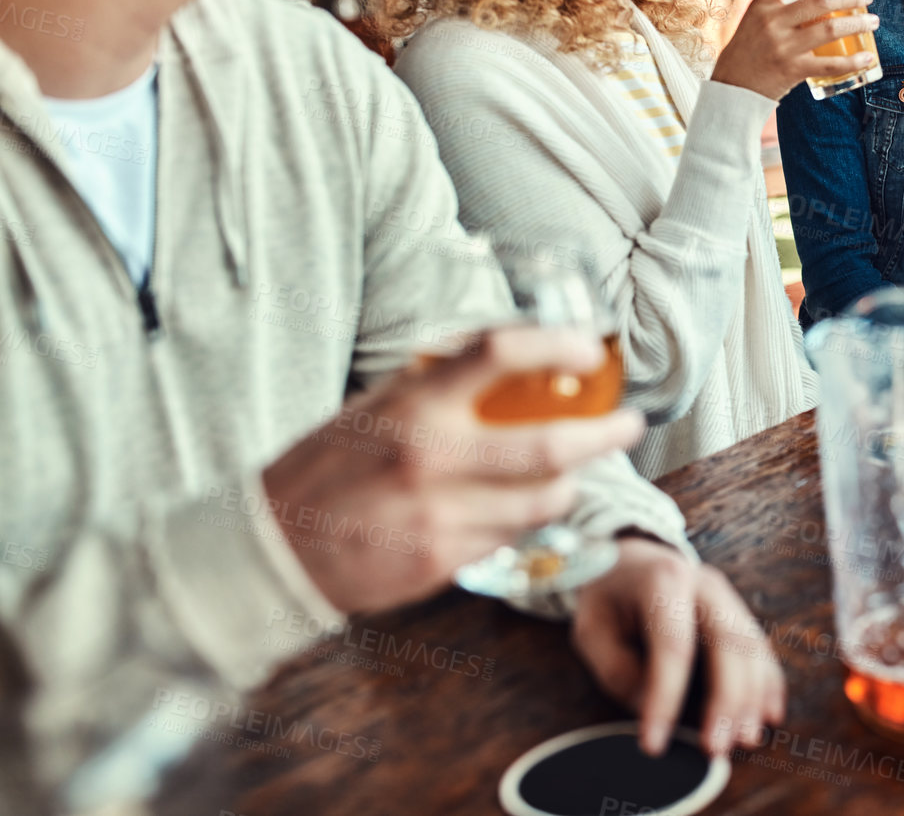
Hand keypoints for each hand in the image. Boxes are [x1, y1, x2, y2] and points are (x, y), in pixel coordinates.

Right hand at [262, 327, 644, 613]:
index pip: (498, 352)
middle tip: (628, 425)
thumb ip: (434, 386)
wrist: (272, 549)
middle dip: (605, 435)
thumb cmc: (325, 468)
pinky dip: (526, 521)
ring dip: (570, 485)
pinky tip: (519, 511)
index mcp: (412, 404)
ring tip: (573, 474)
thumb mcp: (371, 407)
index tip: (587, 351)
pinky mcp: (443, 561)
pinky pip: (512, 537)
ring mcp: (441, 515)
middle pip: (550, 445)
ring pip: (543, 500)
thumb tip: (503, 359)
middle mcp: (431, 457)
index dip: (555, 344)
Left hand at [572, 538, 785, 756]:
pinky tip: (769, 715)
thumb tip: (652, 706)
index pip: (673, 645)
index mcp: (664, 581)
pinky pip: (762, 650)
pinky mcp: (740, 614)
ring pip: (752, 648)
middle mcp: (705, 585)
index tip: (653, 742)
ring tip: (743, 740)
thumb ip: (616, 668)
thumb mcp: (592, 629)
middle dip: (727, 700)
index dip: (666, 698)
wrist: (631, 560)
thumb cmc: (609, 598)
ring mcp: (729, 598)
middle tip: (716, 747)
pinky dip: (769, 684)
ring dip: (752, 699)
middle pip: (729, 643)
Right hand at [710, 0, 878, 100]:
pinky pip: (831, 64)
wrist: (731, 91)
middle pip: (820, 0)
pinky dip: (854, 61)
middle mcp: (771, 22)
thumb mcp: (754, 23)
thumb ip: (779, 12)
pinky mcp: (793, 70)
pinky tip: (868, 58)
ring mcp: (783, 47)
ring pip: (831, 29)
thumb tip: (816, 3)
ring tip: (872, 22)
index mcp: (760, 6)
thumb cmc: (747, 54)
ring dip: (858, 24)